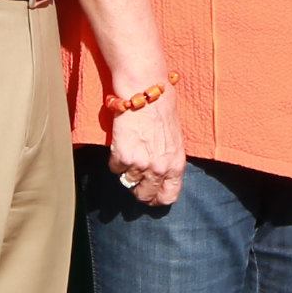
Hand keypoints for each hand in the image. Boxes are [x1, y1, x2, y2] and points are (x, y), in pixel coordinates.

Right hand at [109, 92, 187, 207]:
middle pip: (145, 196)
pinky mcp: (122, 157)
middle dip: (138, 191)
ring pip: (128, 182)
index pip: (169, 196)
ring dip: (126, 172)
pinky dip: (115, 160)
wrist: (145, 93)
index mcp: (176, 164)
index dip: (158, 199)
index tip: (151, 196)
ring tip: (130, 153)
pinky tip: (121, 144)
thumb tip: (160, 177)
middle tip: (134, 181)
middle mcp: (160, 168)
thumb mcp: (175, 140)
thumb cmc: (162, 110)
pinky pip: (115, 169)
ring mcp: (141, 165)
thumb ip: (168, 161)